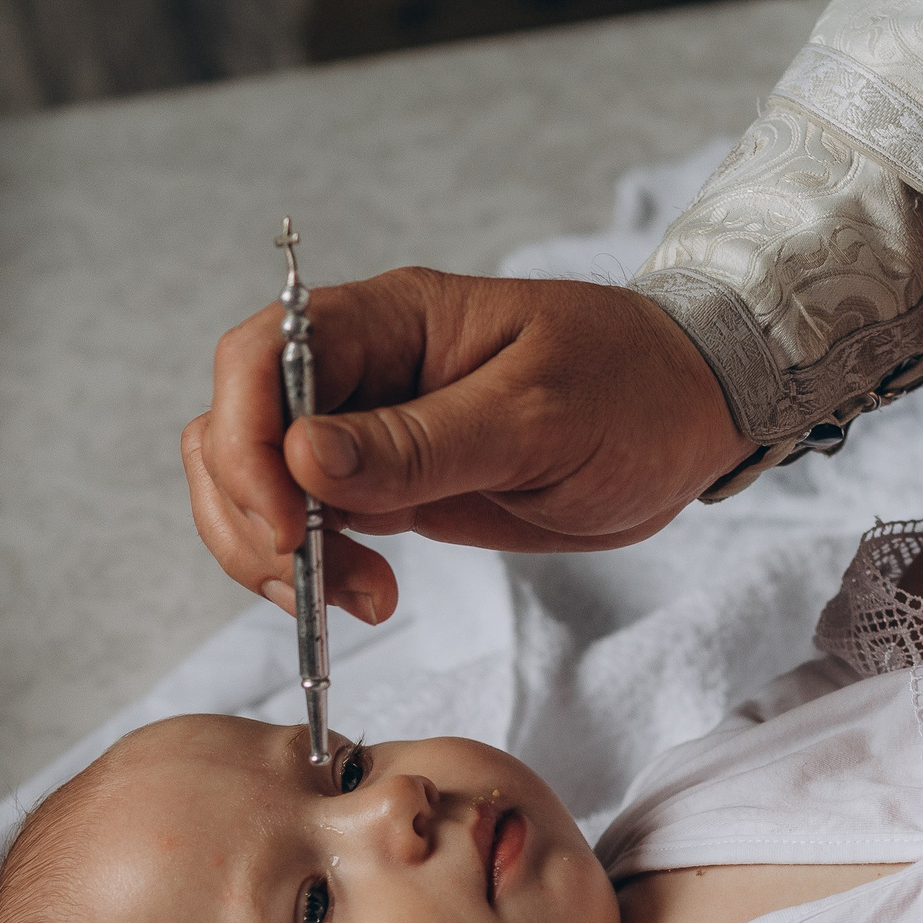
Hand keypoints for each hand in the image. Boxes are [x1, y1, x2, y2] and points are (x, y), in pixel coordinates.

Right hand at [183, 267, 751, 624]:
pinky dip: (311, 571)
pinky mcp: (385, 486)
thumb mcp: (536, 417)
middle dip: (252, 516)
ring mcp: (365, 431)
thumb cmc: (631, 390)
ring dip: (275, 555)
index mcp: (389, 320)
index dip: (247, 444)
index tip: (287, 524)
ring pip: (253, 484)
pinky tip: (368, 597)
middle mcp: (359, 370)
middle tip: (322, 585)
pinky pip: (305, 524)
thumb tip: (302, 458)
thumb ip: (419, 442)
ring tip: (358, 600)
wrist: (689, 416)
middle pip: (233, 430)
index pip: (257, 360)